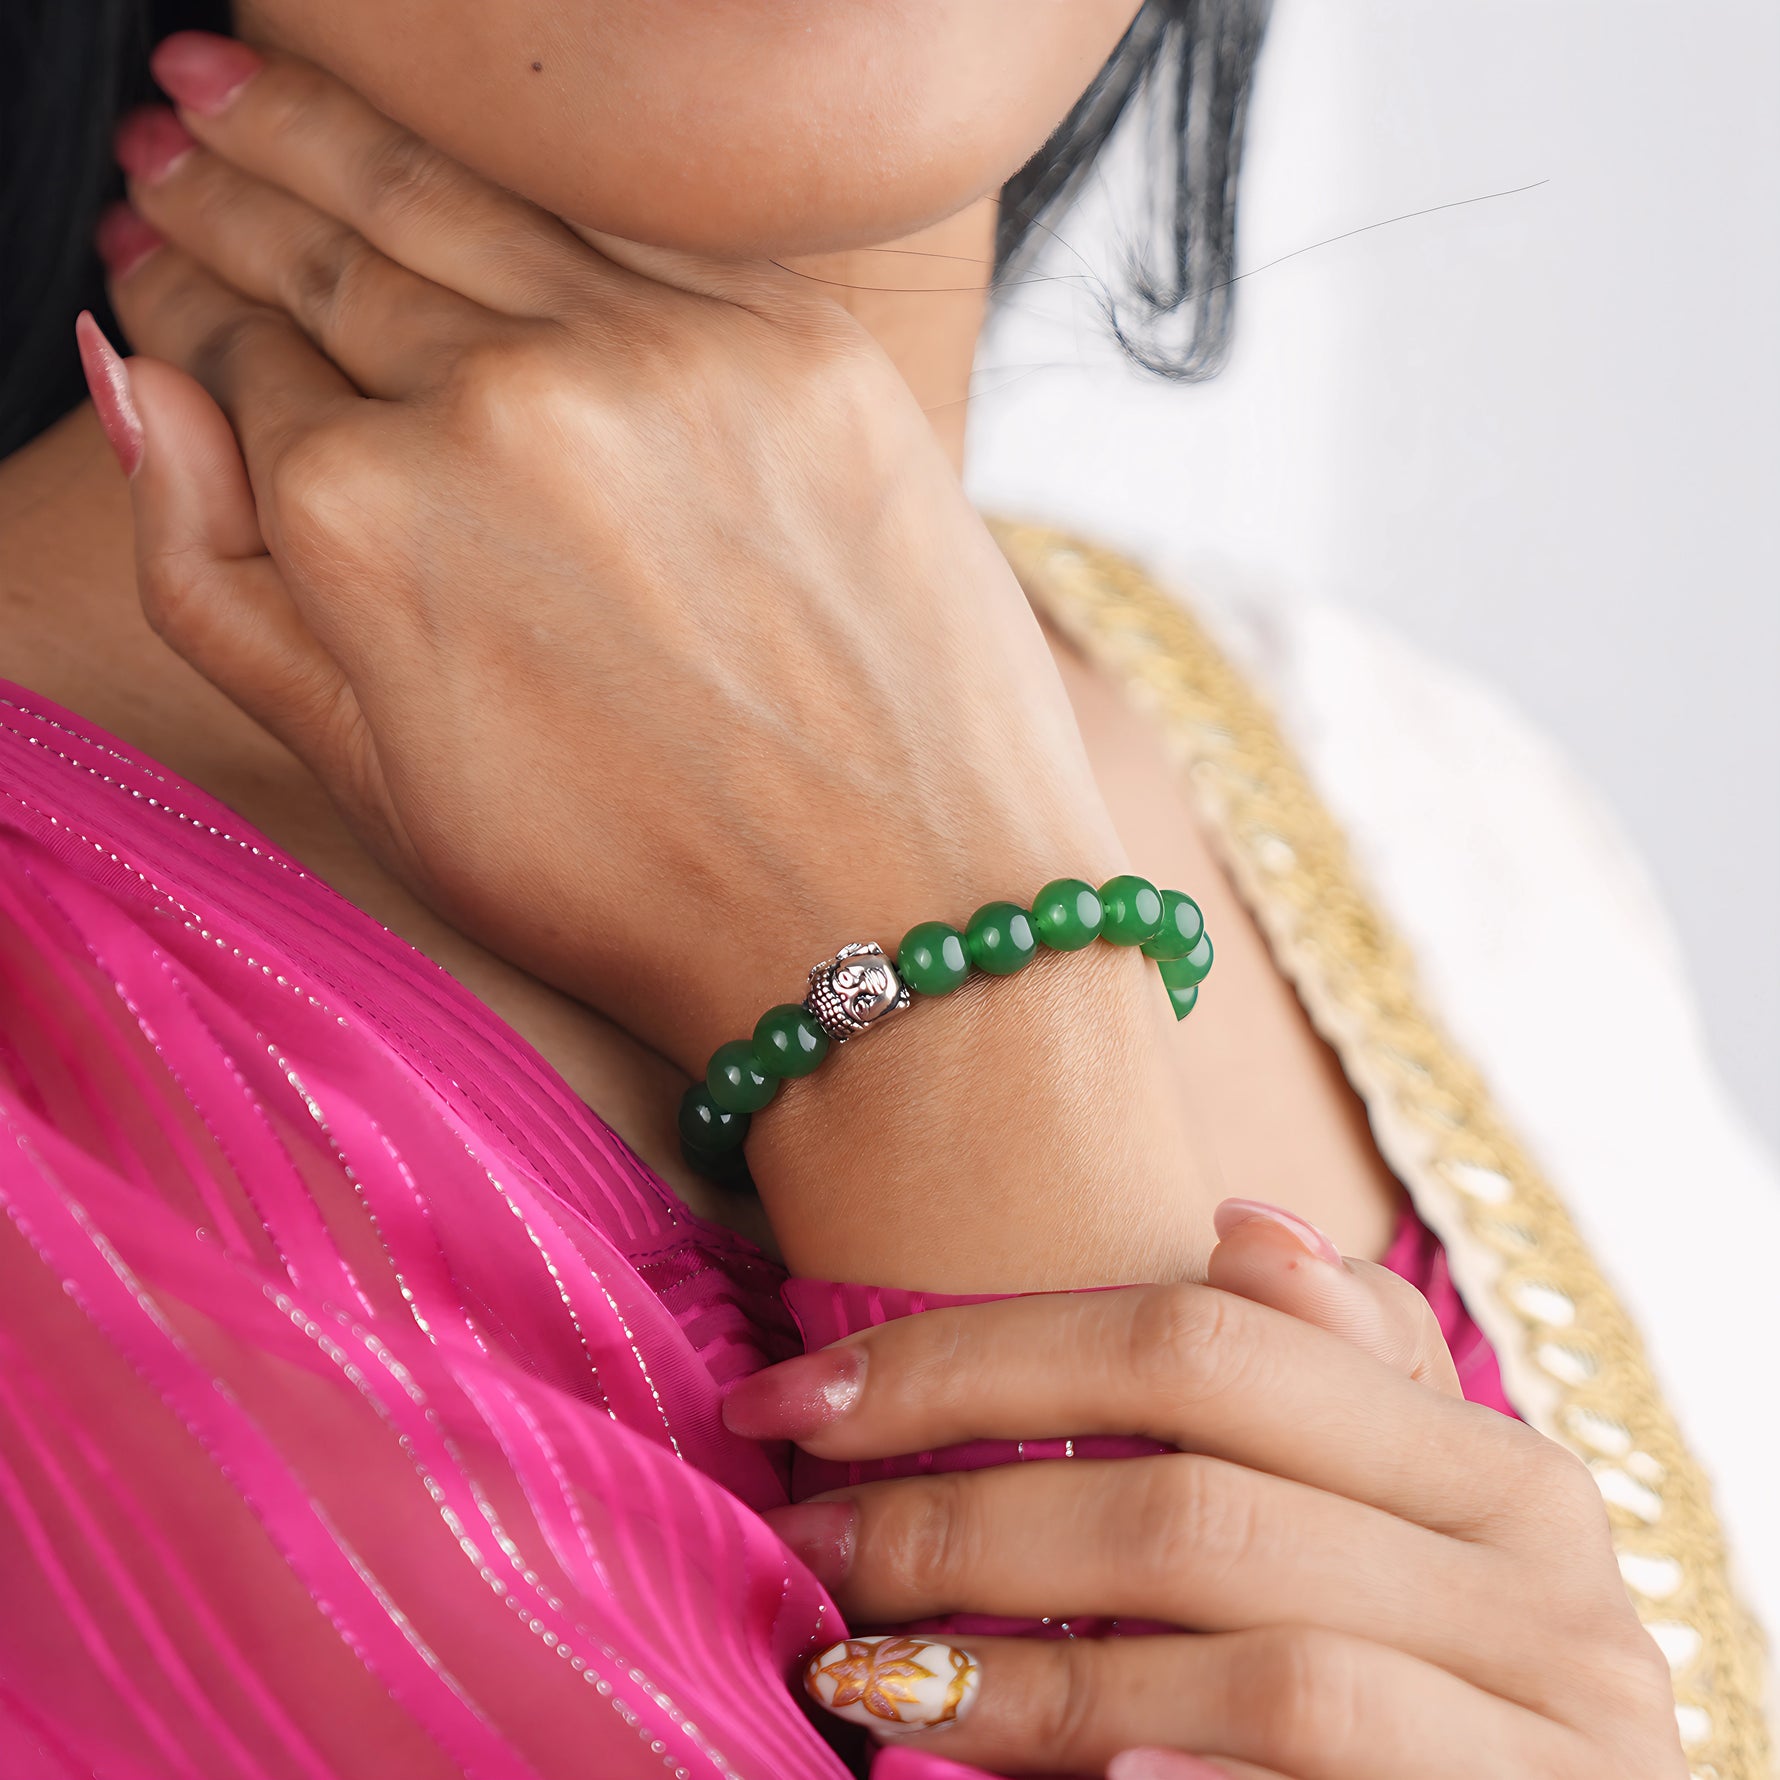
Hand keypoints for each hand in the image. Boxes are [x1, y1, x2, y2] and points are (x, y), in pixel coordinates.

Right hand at [93, 34, 1123, 1078]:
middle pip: (337, 256)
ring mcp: (665, 359)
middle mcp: (501, 403)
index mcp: (366, 519)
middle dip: (239, 190)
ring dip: (346, 144)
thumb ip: (217, 579)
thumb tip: (137, 379)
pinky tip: (465, 171)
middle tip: (184, 133)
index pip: (242, 359)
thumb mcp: (371, 777)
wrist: (892, 915)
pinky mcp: (803, 349)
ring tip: (261, 93)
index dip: (192, 308)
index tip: (167, 263)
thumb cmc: (630, 884)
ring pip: (467, 213)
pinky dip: (526, 197)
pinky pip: (629, 235)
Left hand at [724, 1203, 1682, 1777]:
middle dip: (960, 1513)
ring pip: (1234, 1650)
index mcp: (1490, 1460)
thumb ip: (1343, 1377)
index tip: (801, 1393)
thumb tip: (1241, 1223)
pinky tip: (984, 1755)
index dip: (972, 1361)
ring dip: (1013, 1662)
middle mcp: (1538, 1570)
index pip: (1189, 1345)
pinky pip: (1293, 1770)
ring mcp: (1544, 1719)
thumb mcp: (1422, 1518)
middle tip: (806, 1529)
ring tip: (857, 1661)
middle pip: (1187, 1499)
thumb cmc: (1464, 1678)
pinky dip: (1142, 1763)